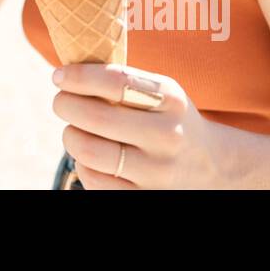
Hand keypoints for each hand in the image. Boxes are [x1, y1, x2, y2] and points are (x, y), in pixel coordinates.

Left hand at [52, 63, 223, 188]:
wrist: (209, 164)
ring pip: (89, 152)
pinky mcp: (145, 196)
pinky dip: (82, 164)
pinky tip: (88, 155)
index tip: (59, 76)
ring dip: (70, 136)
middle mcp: (167, 135)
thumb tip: (66, 74)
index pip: (116, 81)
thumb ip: (121, 80)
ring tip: (73, 129)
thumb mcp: (159, 91)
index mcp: (170, 99)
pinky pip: (94, 180)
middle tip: (60, 102)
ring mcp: (158, 172)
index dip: (79, 77)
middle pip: (97, 119)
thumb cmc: (167, 118)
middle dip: (65, 105)